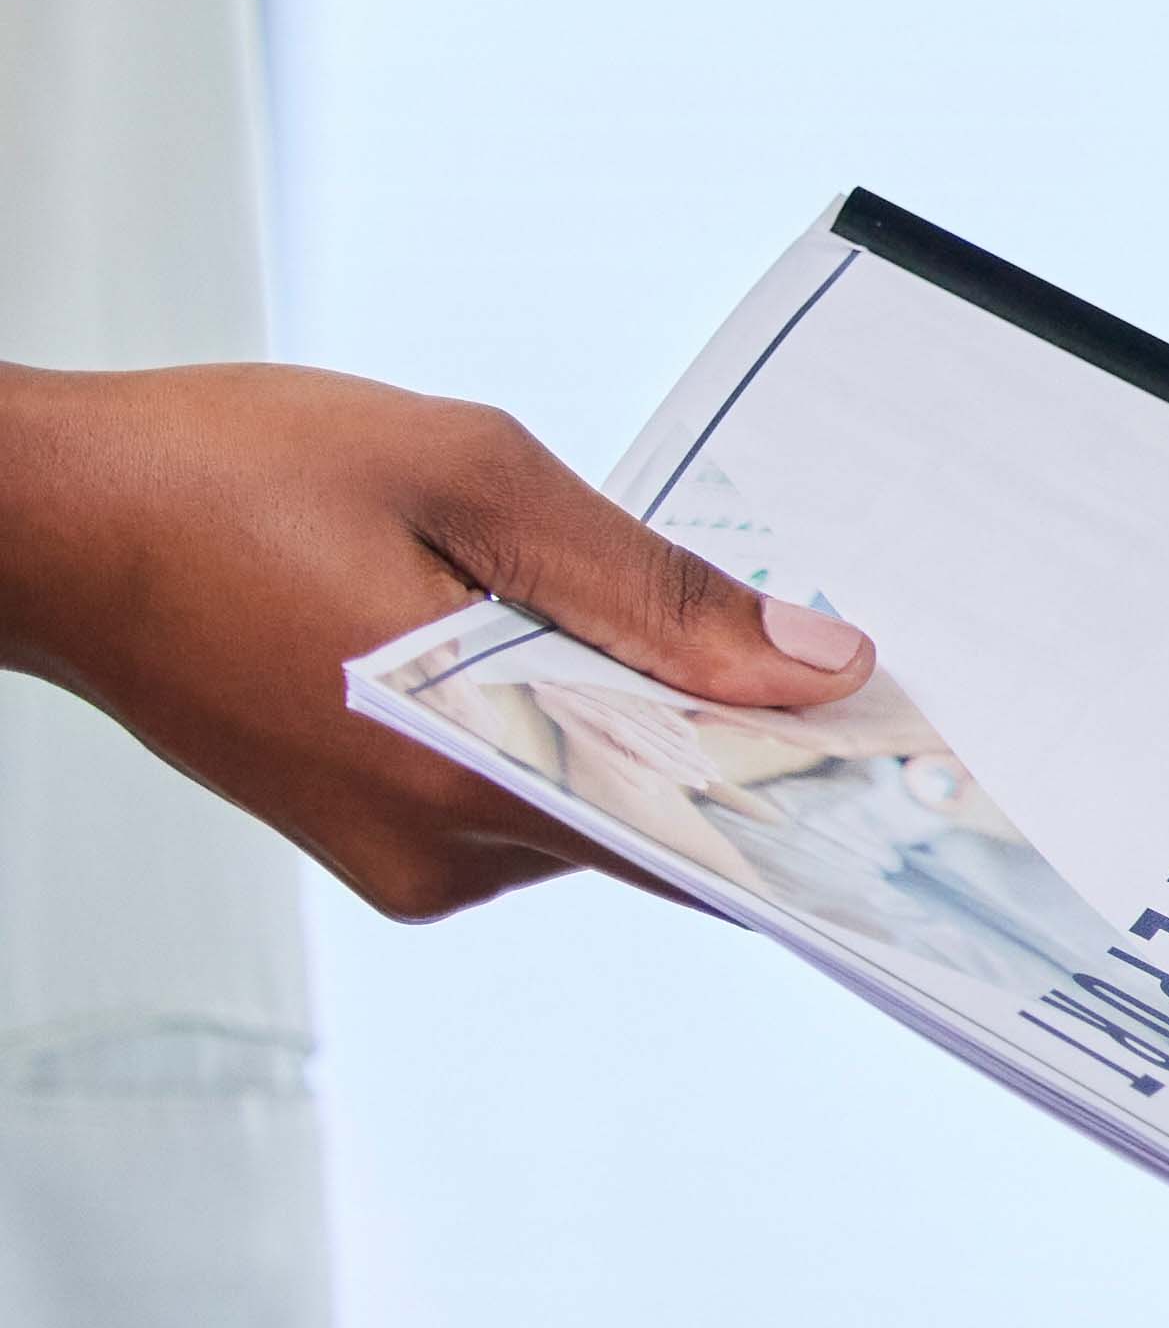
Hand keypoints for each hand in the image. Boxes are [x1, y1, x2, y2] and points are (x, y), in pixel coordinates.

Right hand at [0, 365, 869, 918]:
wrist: (40, 518)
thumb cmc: (218, 475)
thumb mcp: (470, 477)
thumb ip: (651, 585)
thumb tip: (808, 663)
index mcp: (473, 775)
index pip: (708, 840)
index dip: (820, 800)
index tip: (921, 771)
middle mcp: (442, 851)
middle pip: (664, 828)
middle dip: (751, 754)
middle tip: (846, 677)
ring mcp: (402, 852)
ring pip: (598, 808)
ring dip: (653, 731)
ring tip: (705, 637)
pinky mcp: (372, 829)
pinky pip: (525, 794)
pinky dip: (572, 729)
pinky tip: (578, 647)